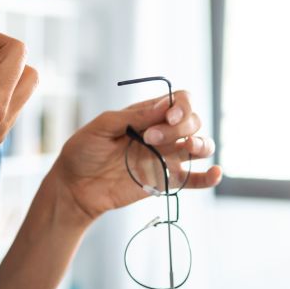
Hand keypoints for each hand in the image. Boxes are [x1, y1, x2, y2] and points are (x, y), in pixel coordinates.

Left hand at [53, 90, 222, 222]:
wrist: (74, 187)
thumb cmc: (83, 152)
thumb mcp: (101, 127)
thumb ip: (133, 116)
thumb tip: (165, 105)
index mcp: (146, 115)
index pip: (179, 102)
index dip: (181, 106)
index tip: (168, 116)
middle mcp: (161, 134)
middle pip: (192, 121)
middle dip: (179, 126)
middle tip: (150, 138)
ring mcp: (165, 157)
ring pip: (200, 146)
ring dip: (201, 143)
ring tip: (189, 147)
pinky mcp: (165, 181)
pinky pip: (195, 179)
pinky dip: (209, 176)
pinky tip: (215, 173)